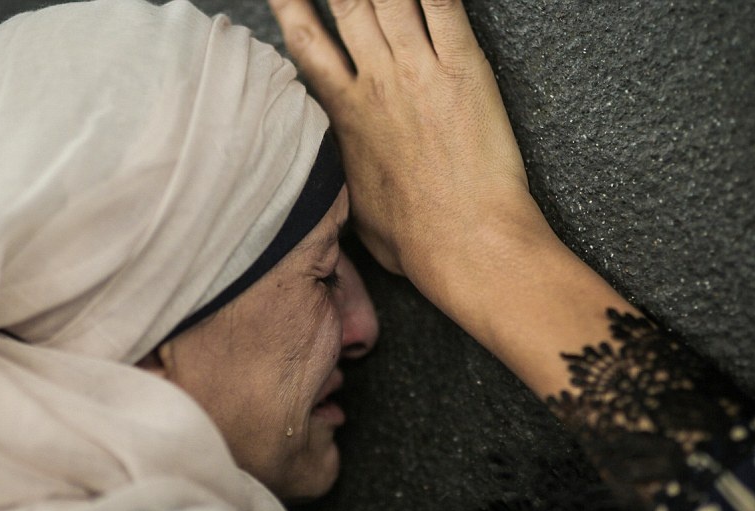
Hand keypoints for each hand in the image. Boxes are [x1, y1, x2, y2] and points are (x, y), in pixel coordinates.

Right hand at [268, 0, 550, 279]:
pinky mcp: (462, 69)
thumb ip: (341, 176)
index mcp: (345, 115)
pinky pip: (443, 6)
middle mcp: (375, 82)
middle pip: (345, 4)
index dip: (291, 7)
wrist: (464, 244)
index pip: (307, 45)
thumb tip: (330, 181)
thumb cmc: (414, 240)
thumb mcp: (356, 211)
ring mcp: (417, 71)